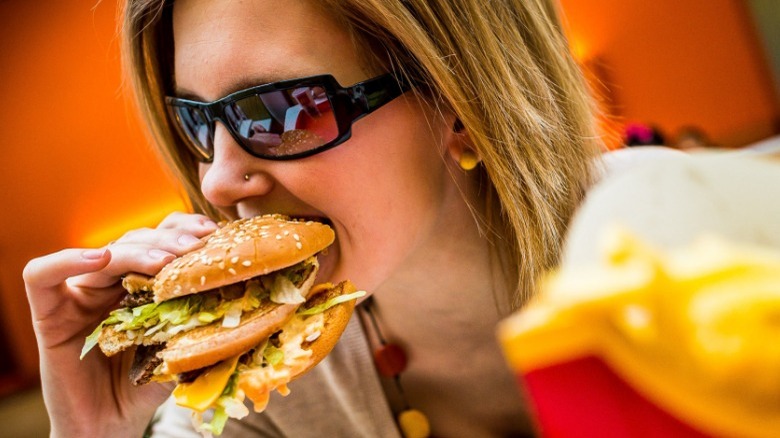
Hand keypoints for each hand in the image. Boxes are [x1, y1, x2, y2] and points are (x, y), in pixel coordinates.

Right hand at [23, 212, 218, 436]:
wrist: (109, 426)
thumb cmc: (145, 388)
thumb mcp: (180, 347)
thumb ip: (198, 321)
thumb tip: (242, 297)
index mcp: (142, 284)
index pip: (161, 240)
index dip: (185, 230)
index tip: (214, 234)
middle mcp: (110, 283)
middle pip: (136, 241)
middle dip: (168, 239)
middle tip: (195, 247)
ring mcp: (79, 295)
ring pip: (102, 253)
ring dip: (136, 250)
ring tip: (164, 261)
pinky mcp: (49, 314)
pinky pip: (41, 276)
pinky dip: (66, 259)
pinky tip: (100, 258)